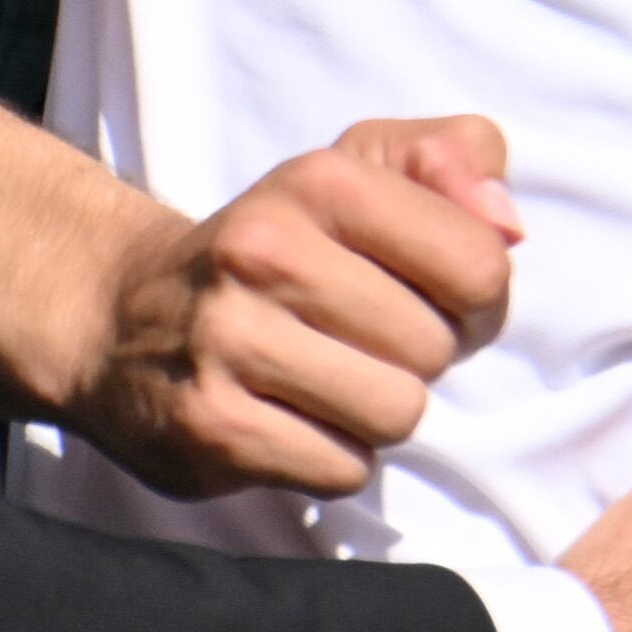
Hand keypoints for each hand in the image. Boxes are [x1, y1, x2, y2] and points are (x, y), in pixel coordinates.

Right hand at [65, 113, 520, 499]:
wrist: (122, 316)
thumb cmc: (278, 246)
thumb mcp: (361, 168)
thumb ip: (455, 162)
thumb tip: (509, 225)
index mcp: (320, 182)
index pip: (479, 265)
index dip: (477, 298)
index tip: (432, 296)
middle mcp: (265, 253)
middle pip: (436, 349)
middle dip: (419, 356)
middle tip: (363, 341)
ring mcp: (230, 343)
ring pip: (397, 413)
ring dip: (378, 411)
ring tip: (328, 381)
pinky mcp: (211, 427)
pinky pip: (344, 469)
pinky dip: (334, 457)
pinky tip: (292, 419)